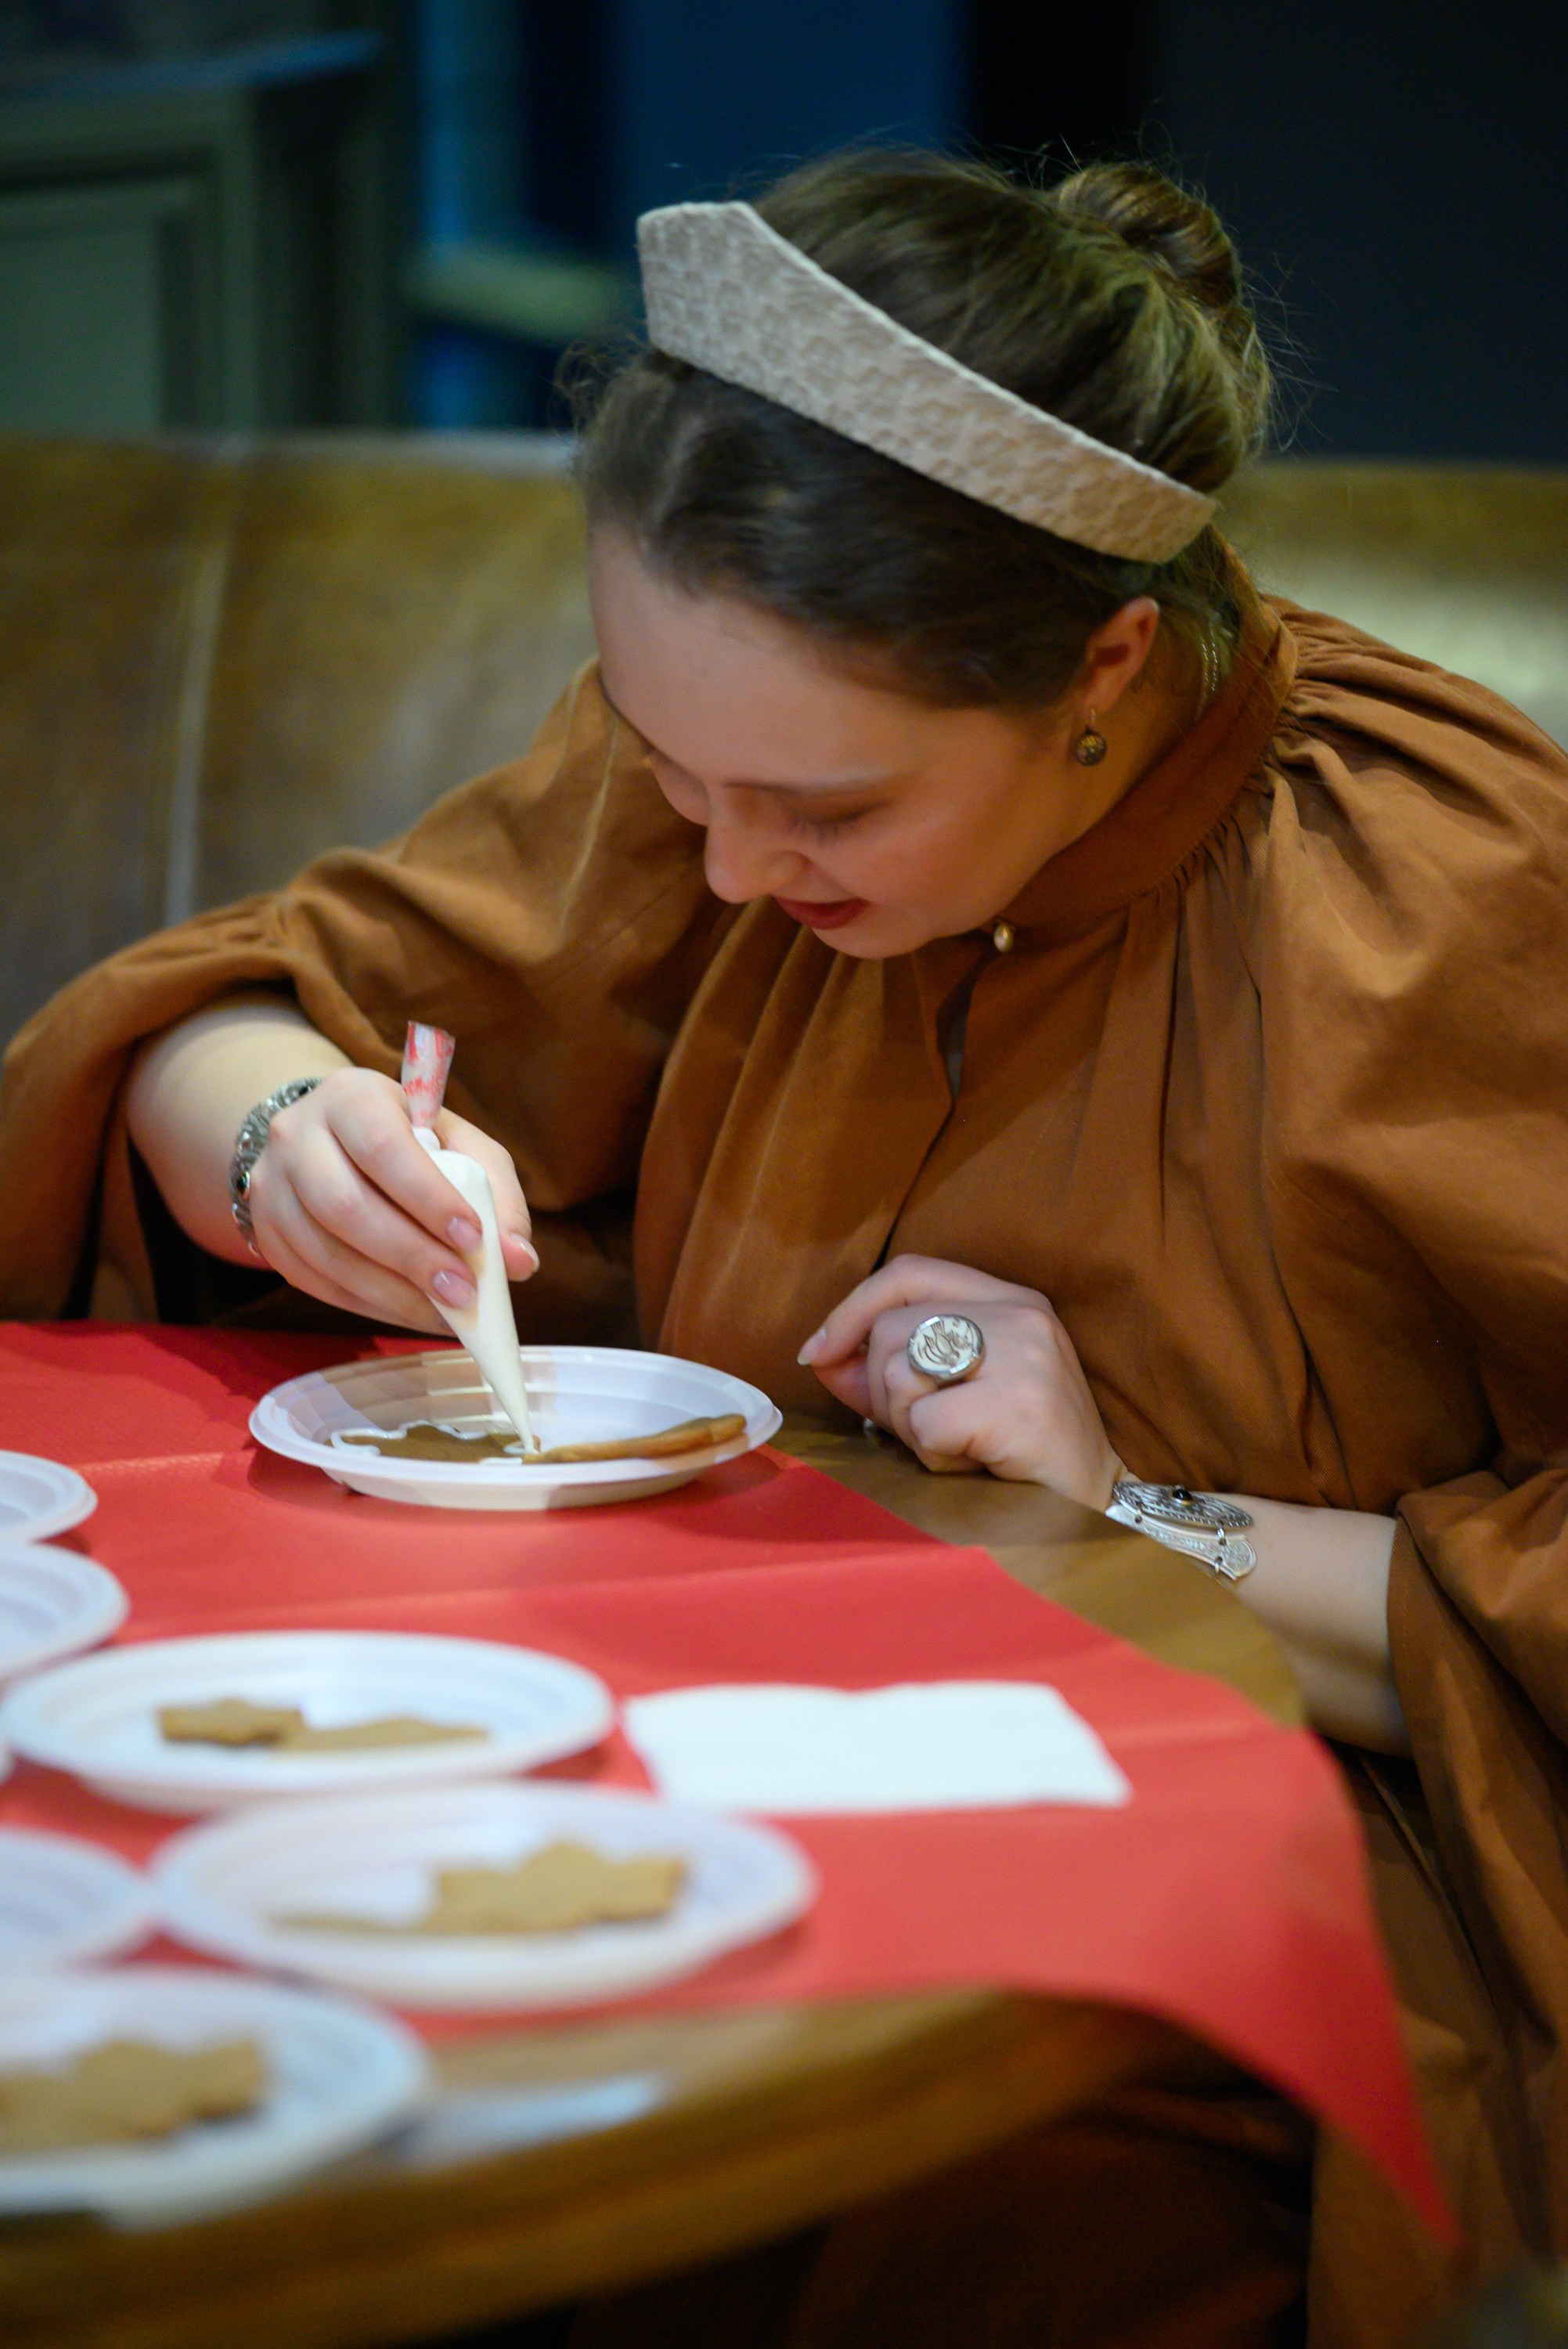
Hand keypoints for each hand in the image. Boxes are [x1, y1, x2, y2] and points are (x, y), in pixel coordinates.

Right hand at [246, 1068, 536, 1331]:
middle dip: (412, 1257)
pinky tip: (413, 1312)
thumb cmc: (410, 1141)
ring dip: (392, 1293)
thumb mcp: (459, 1144)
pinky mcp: (267, 1235)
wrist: (327, 1138)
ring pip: (326, 1252)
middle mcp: (297, 1136)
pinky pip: (316, 1282)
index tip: (472, 1238)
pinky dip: (370, 1305)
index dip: (427, 1198)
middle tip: (464, 1292)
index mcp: (351, 1097)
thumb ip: (496, 1194)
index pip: (384, 1148)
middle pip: (346, 1206)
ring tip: (446, 1312)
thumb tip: (520, 1262)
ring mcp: (272, 1188)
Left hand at [798, 1254, 1123, 1508]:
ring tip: (961, 1447)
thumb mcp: (953, 1395)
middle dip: (883, 1392)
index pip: (909, 1272)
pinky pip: (925, 1423)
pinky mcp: (1019, 1402)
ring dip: (911, 1429)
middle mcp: (1021, 1313)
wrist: (1095, 1507)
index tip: (819, 1351)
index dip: (853, 1308)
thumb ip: (890, 1370)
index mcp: (1010, 1298)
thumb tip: (820, 1354)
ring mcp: (1024, 1354)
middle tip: (926, 1432)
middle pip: (892, 1330)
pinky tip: (974, 1464)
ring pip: (899, 1373)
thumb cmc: (1018, 1453)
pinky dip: (934, 1455)